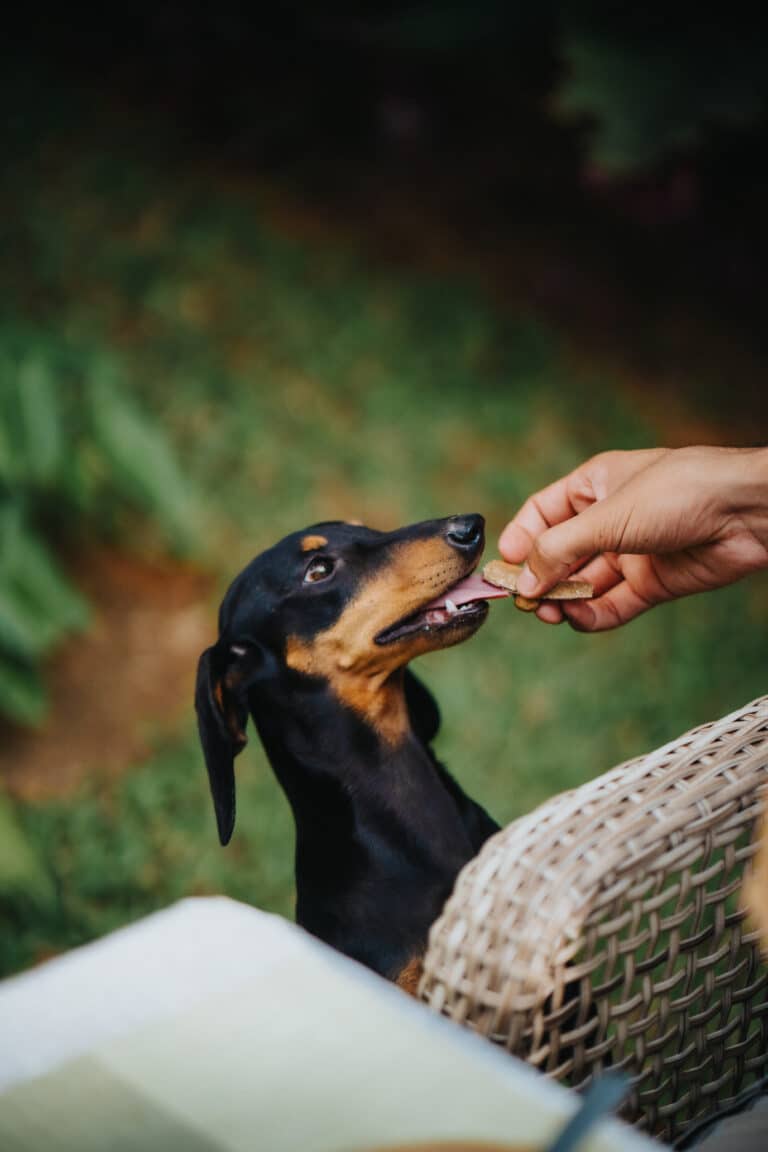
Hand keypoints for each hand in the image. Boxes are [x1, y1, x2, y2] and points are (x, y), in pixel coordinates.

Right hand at [498, 446, 767, 631]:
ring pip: (583, 584)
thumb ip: (560, 550)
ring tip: (549, 613)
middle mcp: (609, 519)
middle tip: (523, 601)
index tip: (504, 567)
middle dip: (539, 578)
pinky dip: (592, 615)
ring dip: (563, 600)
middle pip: (559, 554)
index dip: (522, 539)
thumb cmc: (682, 491)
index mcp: (594, 485)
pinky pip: (612, 605)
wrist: (748, 512)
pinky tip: (577, 620)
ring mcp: (630, 552)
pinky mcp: (652, 583)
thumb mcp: (608, 516)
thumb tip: (523, 581)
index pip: (542, 513)